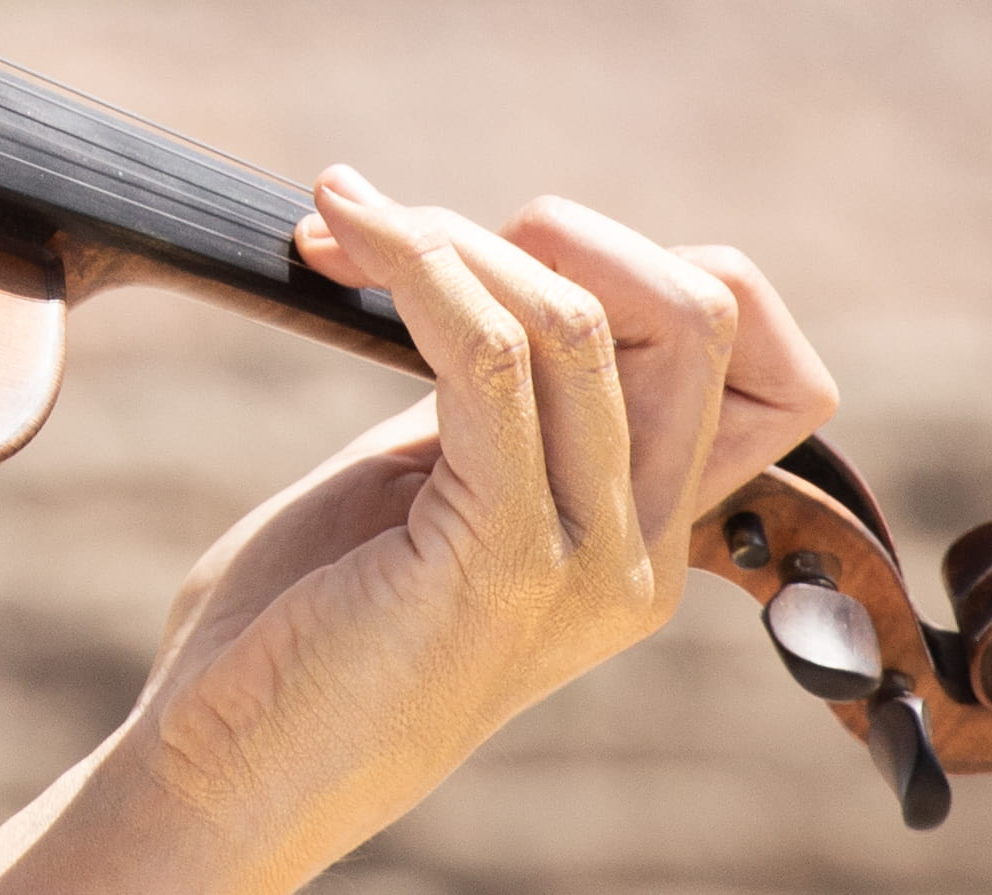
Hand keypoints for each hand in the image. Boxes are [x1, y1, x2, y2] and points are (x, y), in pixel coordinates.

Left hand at [0, 168, 839, 893]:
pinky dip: (412, 264)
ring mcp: (585, 558)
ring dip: (447, 233)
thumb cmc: (304, 623)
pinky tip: (334, 237)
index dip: (654, 262)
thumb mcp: (428, 487)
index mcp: (645, 527)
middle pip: (702, 309)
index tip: (503, 253)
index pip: (760, 356)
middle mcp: (644, 547)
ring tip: (340, 224)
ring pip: (584, 318)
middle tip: (404, 234)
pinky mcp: (499, 557)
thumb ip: (494, 402)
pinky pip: (487, 357)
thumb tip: (498, 260)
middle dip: (552, 227)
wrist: (232, 766)